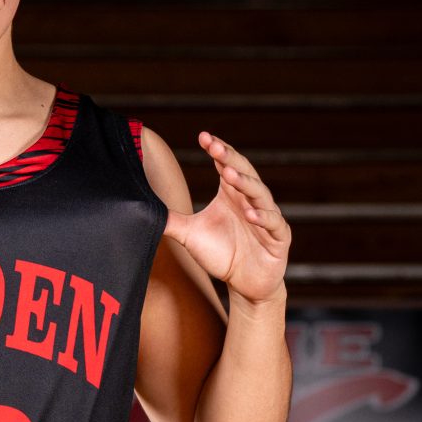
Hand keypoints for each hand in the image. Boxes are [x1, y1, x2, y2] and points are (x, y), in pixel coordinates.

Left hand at [164, 134, 290, 304]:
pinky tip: (250, 213)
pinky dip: (263, 217)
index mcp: (232, 194)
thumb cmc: (222, 255)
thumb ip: (172, 221)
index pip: (225, 164)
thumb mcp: (191, 236)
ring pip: (260, 194)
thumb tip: (142, 210)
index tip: (203, 137)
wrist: (246, 284)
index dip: (216, 150)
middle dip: (230, 158)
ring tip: (229, 175)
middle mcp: (251, 200)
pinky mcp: (279, 237)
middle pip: (243, 172)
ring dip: (245, 183)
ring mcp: (267, 217)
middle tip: (215, 146)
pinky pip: (273, 223)